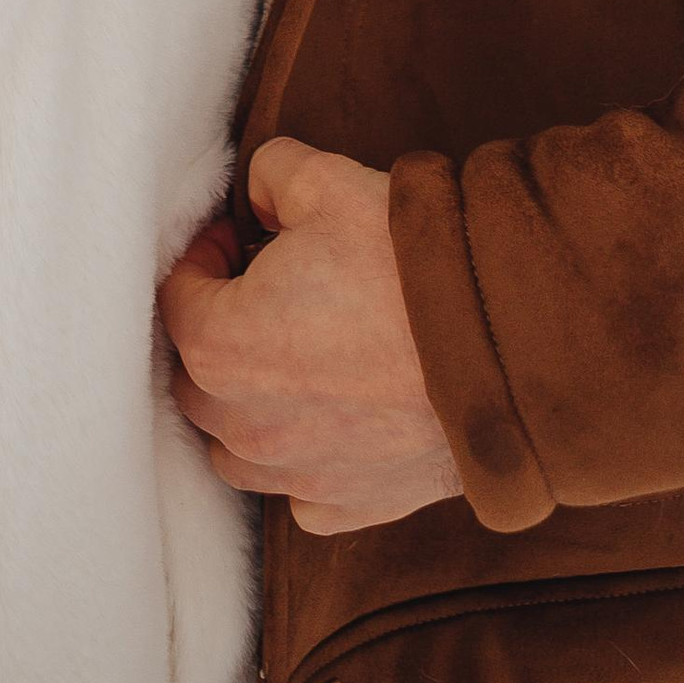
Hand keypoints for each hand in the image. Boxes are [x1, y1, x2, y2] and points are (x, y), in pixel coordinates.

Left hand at [159, 141, 462, 536]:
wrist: (509, 348)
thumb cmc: (409, 266)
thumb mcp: (325, 181)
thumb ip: (270, 175)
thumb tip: (260, 197)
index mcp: (219, 345)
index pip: (175, 297)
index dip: (205, 256)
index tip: (243, 238)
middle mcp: (244, 426)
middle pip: (196, 378)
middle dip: (219, 330)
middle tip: (268, 290)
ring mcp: (298, 475)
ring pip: (236, 449)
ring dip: (248, 405)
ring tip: (296, 357)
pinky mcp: (352, 506)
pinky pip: (300, 493)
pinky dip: (304, 461)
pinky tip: (336, 420)